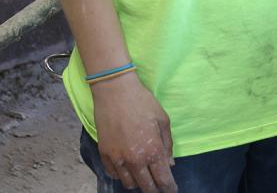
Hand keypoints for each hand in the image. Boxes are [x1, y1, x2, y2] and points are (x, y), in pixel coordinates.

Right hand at [92, 74, 177, 192]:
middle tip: (159, 186)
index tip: (172, 190)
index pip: (163, 179)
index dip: (169, 188)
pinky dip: (122, 175)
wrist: (115, 92)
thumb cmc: (143, 102)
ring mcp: (117, 159)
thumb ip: (167, 144)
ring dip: (138, 183)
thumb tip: (169, 163)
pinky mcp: (104, 155)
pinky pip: (114, 175)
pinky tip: (127, 168)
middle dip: (155, 189)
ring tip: (143, 175)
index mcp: (153, 151)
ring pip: (129, 183)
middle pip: (146, 187)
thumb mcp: (163, 120)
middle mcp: (135, 160)